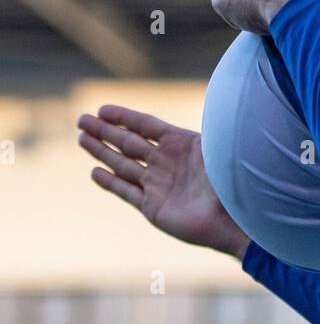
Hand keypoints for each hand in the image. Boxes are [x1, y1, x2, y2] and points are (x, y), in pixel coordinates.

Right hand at [77, 104, 249, 258]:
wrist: (232, 219)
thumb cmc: (228, 180)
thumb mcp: (216, 146)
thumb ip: (197, 127)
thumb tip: (193, 104)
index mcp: (181, 144)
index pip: (146, 125)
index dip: (124, 117)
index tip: (103, 109)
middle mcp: (167, 162)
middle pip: (129, 142)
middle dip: (105, 131)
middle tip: (81, 120)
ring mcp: (158, 184)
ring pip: (122, 164)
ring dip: (102, 152)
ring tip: (82, 138)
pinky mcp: (152, 207)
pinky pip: (126, 191)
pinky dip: (110, 182)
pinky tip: (96, 171)